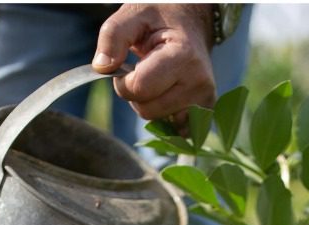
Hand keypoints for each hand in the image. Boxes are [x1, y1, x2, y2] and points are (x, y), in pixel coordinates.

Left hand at [91, 4, 214, 128]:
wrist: (192, 24)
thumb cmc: (160, 18)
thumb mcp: (133, 14)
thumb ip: (112, 36)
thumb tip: (102, 68)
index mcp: (183, 57)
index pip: (140, 89)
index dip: (123, 81)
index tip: (128, 65)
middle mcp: (200, 83)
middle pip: (148, 110)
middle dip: (136, 94)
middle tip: (142, 71)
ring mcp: (206, 100)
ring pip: (160, 121)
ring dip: (150, 103)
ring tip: (158, 79)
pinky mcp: (206, 110)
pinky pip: (175, 127)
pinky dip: (165, 113)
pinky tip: (167, 93)